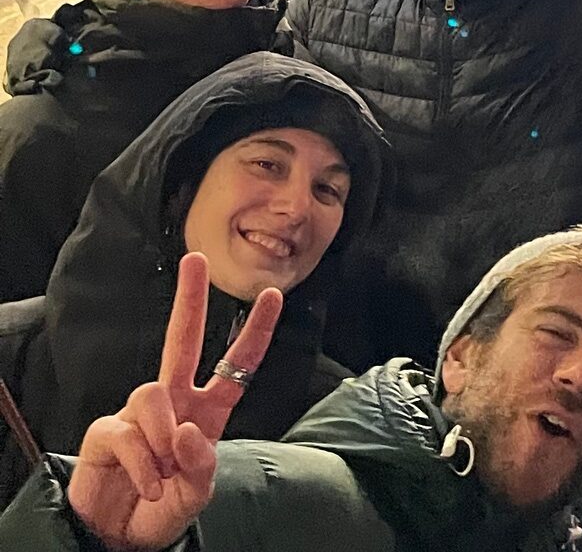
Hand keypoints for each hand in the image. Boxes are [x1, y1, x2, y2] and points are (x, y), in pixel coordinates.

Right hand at [68, 254, 280, 550]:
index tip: (273, 294)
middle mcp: (173, 405)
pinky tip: (148, 485)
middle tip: (196, 260)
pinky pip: (126, 431)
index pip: (236, 367)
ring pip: (153, 394)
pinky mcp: (105, 433)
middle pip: (181, 342)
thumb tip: (185, 429)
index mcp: (206, 413)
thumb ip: (201, 463)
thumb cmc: (164, 510)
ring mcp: (137, 415)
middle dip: (190, 301)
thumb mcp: (198, 492)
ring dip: (162, 437)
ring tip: (163, 475)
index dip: (255, 333)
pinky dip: (142, 463)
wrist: (120, 539)